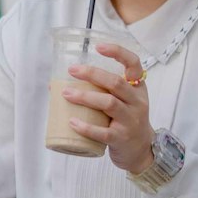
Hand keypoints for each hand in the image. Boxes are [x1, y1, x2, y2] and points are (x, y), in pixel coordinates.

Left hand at [62, 41, 154, 175]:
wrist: (141, 150)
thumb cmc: (125, 121)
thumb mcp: (123, 102)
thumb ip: (100, 91)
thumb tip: (56, 85)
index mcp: (137, 88)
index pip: (134, 64)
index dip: (118, 53)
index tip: (98, 47)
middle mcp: (137, 102)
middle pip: (115, 82)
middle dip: (92, 74)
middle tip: (71, 71)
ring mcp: (130, 121)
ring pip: (109, 103)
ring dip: (85, 96)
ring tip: (66, 93)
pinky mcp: (121, 138)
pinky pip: (102, 132)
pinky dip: (85, 127)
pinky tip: (72, 122)